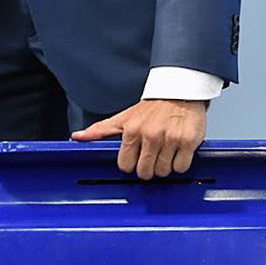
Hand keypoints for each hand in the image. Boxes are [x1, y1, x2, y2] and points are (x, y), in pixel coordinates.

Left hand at [72, 100, 207, 179]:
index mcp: (132, 131)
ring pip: (164, 171)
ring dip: (165, 166)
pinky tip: (179, 151)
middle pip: (145, 172)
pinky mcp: (188, 141)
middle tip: (154, 156)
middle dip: (149, 168)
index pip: (126, 165)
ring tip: (167, 152)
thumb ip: (100, 130)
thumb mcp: (124, 117)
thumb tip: (77, 136)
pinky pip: (181, 167)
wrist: (180, 92)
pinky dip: (181, 164)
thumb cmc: (152, 108)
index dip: (133, 164)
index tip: (138, 157)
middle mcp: (151, 135)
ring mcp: (171, 139)